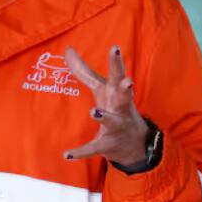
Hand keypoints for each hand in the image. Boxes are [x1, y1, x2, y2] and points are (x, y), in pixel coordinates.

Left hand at [63, 46, 148, 166]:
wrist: (135, 144)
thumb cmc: (115, 106)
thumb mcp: (101, 88)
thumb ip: (83, 70)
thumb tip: (66, 49)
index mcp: (116, 92)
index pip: (116, 73)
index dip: (116, 61)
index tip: (115, 47)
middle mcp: (120, 107)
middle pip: (124, 95)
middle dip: (126, 87)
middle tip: (128, 81)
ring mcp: (115, 126)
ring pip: (112, 121)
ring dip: (104, 116)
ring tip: (93, 112)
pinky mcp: (107, 144)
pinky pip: (93, 148)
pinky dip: (80, 151)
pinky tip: (67, 154)